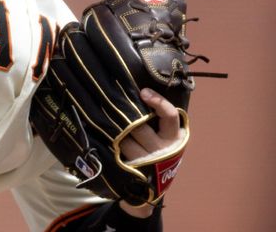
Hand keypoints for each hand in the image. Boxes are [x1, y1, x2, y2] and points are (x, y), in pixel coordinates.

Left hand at [118, 88, 182, 217]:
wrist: (154, 184)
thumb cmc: (160, 149)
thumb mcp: (167, 135)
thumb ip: (160, 118)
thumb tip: (141, 92)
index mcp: (174, 138)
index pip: (169, 116)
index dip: (158, 102)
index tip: (143, 92)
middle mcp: (162, 150)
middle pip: (139, 128)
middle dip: (126, 117)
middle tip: (113, 104)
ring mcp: (147, 162)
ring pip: (125, 140)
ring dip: (115, 131)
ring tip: (107, 121)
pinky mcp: (133, 170)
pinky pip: (116, 152)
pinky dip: (108, 143)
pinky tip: (100, 134)